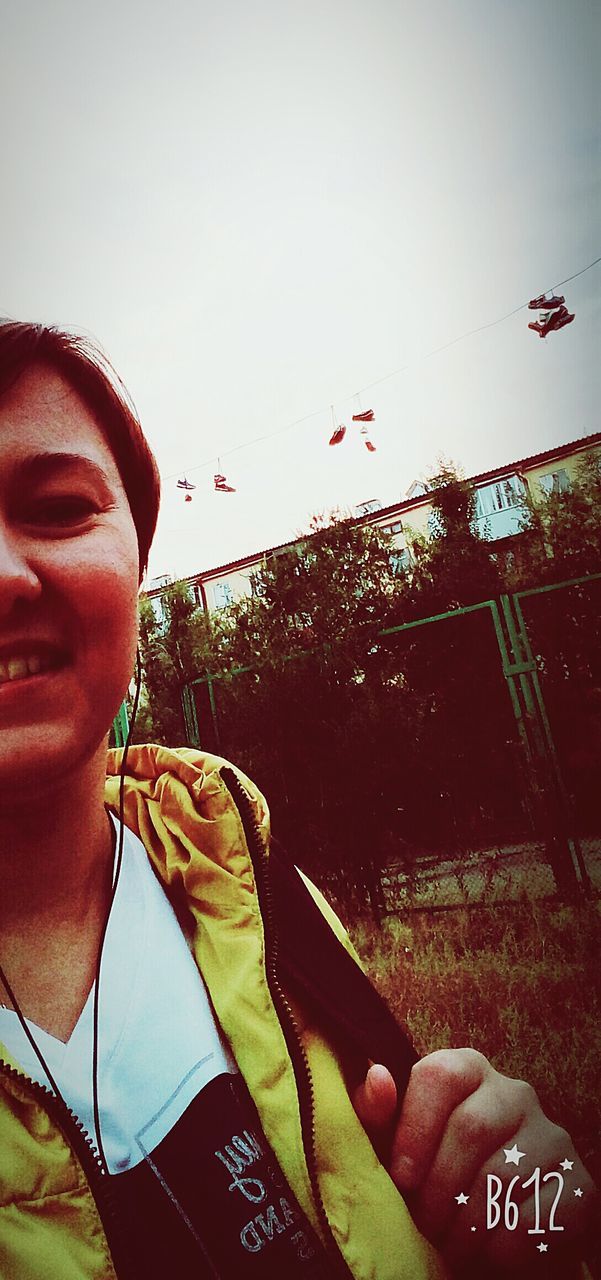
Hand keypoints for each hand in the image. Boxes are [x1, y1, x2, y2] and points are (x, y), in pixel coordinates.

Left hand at [353, 1049, 596, 1275]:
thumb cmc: (434, 1176)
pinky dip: (502, 1244)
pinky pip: (536, 1214)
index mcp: (468, 1071)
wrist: (491, 1230)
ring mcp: (551, 1134)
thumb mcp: (396, 1145)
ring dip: (467, 1222)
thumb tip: (377, 1077)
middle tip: (425, 1223)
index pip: (441, 1074)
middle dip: (439, 1187)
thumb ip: (378, 1114)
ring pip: (502, 1173)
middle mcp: (513, 1093)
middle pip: (472, 1126)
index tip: (401, 1178)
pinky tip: (488, 1248)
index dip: (415, 1128)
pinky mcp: (577, 1183)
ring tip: (451, 1242)